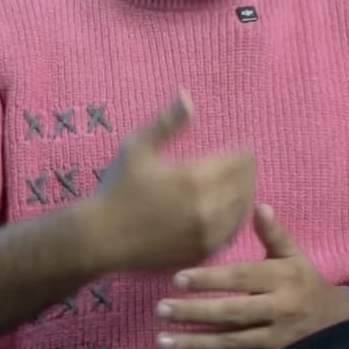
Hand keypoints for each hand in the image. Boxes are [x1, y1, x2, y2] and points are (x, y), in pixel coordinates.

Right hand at [95, 91, 255, 273]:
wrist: (100, 238)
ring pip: (242, 210)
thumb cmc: (116, 188)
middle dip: (248, 171)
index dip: (244, 151)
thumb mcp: (137, 147)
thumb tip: (187, 96)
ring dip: (245, 194)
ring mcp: (206, 234)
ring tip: (241, 184)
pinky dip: (234, 219)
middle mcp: (208, 207)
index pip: (238, 160)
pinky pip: (230, 233)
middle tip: (246, 163)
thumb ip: (166, 121)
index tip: (245, 146)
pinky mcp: (201, 253)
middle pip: (245, 184)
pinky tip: (228, 211)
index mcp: (195, 177)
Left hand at [154, 204, 348, 348]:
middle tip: (160, 310)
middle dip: (194, 313)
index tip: (178, 279)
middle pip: (232, 313)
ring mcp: (276, 341)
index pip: (241, 278)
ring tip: (163, 342)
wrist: (339, 324)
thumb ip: (274, 234)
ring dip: (195, 344)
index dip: (209, 279)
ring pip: (231, 343)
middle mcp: (279, 311)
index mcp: (281, 280)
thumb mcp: (295, 256)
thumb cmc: (306, 284)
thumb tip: (258, 206)